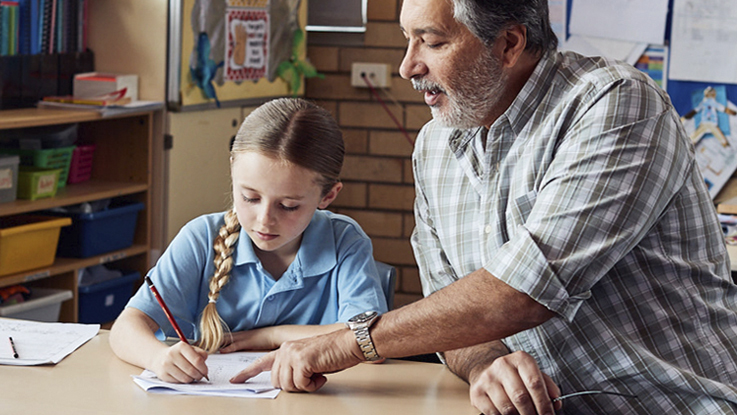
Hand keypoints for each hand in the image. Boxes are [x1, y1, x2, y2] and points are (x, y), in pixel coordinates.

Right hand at [149, 341, 208, 383]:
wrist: (159, 357)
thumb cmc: (179, 354)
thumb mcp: (190, 349)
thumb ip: (201, 355)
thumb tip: (204, 367)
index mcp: (181, 346)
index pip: (197, 360)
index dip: (204, 368)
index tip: (205, 371)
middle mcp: (172, 354)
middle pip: (192, 370)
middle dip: (199, 375)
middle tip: (201, 376)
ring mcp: (166, 365)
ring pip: (185, 378)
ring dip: (192, 379)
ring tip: (193, 376)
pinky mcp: (163, 375)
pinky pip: (178, 382)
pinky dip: (184, 381)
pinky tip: (184, 377)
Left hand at [229, 328, 363, 391]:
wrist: (349, 344)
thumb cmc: (333, 353)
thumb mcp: (308, 360)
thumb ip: (293, 368)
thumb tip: (286, 383)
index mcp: (285, 349)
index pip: (261, 362)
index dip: (247, 372)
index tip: (235, 380)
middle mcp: (285, 350)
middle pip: (277, 381)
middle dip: (294, 386)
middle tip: (310, 380)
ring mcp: (292, 354)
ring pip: (287, 385)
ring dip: (304, 386)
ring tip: (317, 376)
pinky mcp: (302, 360)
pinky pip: (300, 384)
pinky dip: (312, 385)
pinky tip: (321, 375)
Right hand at [468, 351, 560, 414]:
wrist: (486, 370)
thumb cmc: (516, 376)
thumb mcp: (533, 374)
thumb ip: (547, 386)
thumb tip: (556, 402)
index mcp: (520, 359)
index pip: (535, 383)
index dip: (544, 403)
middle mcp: (502, 365)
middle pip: (521, 397)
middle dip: (532, 414)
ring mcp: (487, 378)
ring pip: (507, 408)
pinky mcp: (477, 391)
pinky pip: (493, 412)